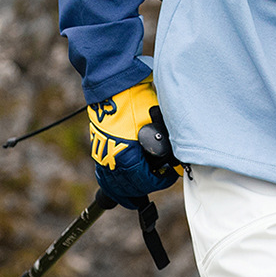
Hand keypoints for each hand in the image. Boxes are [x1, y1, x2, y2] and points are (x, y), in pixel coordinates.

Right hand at [87, 76, 179, 209]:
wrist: (114, 81)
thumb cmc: (136, 97)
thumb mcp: (158, 117)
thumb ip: (166, 138)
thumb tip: (177, 153)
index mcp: (126, 154)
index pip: (143, 181)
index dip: (159, 182)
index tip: (169, 176)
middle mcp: (110, 158)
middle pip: (127, 187)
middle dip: (144, 189)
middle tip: (159, 181)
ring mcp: (101, 153)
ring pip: (112, 183)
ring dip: (126, 191)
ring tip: (137, 194)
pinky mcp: (98, 146)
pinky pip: (104, 173)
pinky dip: (112, 182)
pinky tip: (120, 183)